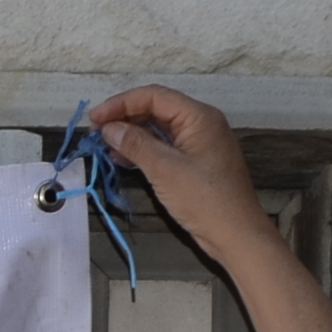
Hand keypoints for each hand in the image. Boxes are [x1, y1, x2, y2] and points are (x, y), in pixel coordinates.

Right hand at [86, 84, 268, 267]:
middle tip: (96, 133)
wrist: (236, 236)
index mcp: (199, 116)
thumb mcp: (165, 170)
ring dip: (132, 136)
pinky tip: (123, 159)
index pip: (154, 96)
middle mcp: (201, 124)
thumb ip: (136, 144)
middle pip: (156, 109)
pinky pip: (166, 147)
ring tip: (105, 147)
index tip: (95, 119)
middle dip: (125, 118)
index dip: (121, 103)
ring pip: (159, 129)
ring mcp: (199, 144)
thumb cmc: (205, 200)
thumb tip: (109, 128)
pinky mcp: (196, 163)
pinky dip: (144, 151)